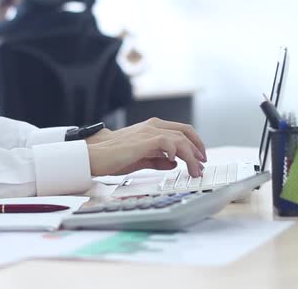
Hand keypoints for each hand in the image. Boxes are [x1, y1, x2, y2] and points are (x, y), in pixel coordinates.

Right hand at [85, 118, 206, 177]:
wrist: (95, 155)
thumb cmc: (113, 157)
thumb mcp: (141, 160)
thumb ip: (157, 160)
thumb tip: (175, 163)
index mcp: (152, 128)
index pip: (181, 131)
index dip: (194, 144)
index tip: (200, 159)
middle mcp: (153, 126)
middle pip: (186, 132)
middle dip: (198, 149)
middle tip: (202, 165)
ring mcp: (149, 131)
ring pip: (180, 138)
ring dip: (191, 156)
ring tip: (194, 171)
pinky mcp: (145, 140)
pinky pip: (168, 142)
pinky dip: (177, 151)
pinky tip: (176, 162)